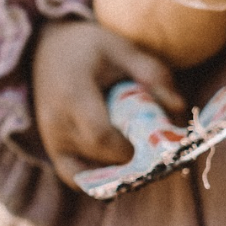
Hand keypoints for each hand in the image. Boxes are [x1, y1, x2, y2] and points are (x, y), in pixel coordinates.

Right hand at [31, 20, 183, 187]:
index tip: (158, 143)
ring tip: (145, 160)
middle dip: (134, 160)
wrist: (46, 49)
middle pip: (98, 158)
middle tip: (163, 153)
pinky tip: (126, 167)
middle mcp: (56, 124)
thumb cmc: (90, 47)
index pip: (100, 137)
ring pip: (87, 174)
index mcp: (72, 96)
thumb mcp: (123, 48)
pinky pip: (76, 177)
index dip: (131, 148)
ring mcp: (51, 140)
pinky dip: (101, 179)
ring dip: (119, 173)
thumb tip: (179, 107)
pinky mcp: (53, 150)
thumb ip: (153, 74)